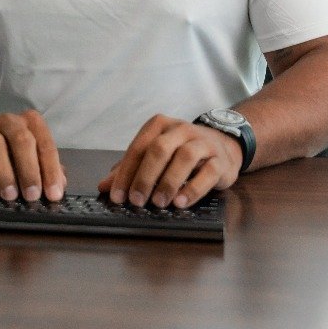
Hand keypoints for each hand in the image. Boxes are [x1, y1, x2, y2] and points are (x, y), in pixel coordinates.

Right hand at [0, 110, 65, 202]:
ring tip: (10, 196)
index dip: (50, 170)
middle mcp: (9, 122)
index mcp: (30, 122)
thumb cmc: (10, 152)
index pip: (45, 143)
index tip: (53, 194)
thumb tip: (59, 186)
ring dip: (4, 173)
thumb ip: (47, 169)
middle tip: (32, 196)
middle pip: (21, 140)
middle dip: (29, 170)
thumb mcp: (32, 157)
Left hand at [99, 115, 241, 208]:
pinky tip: (180, 203)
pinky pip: (207, 172)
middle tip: (136, 201)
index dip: (126, 173)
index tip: (117, 196)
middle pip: (159, 149)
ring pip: (185, 157)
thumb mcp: (155, 156)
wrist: (223, 146)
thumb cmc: (181, 151)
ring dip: (169, 182)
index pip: (138, 147)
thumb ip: (130, 169)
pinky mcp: (220, 159)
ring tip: (159, 203)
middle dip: (145, 177)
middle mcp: (181, 129)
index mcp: (160, 125)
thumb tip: (104, 186)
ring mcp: (203, 142)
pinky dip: (193, 189)